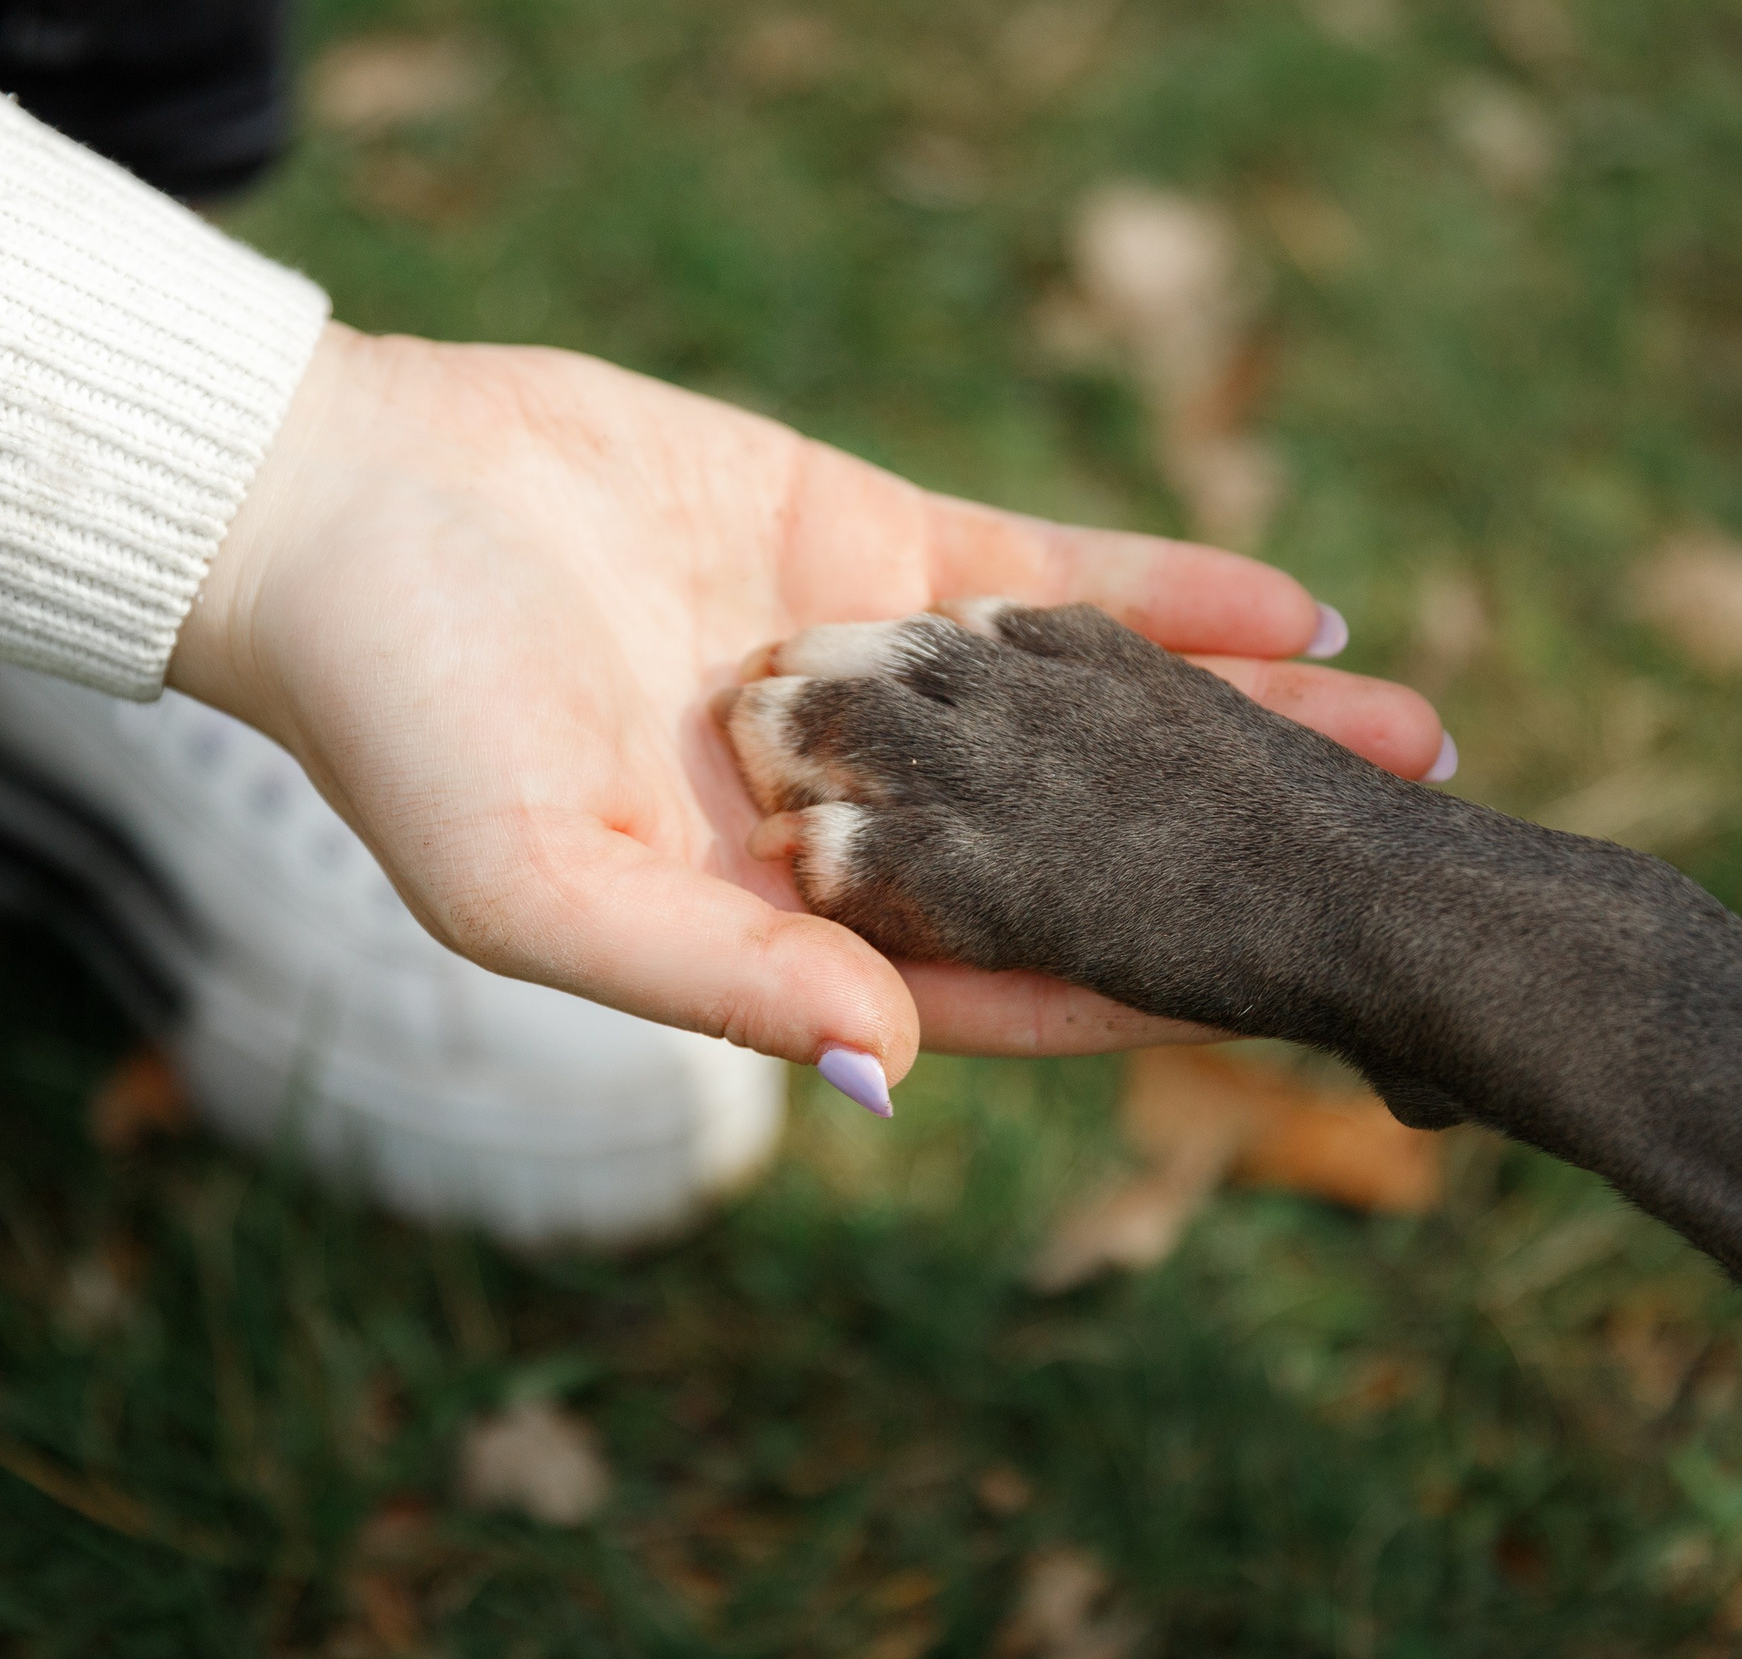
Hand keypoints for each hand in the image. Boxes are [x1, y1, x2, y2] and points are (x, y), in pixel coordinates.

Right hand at [168, 324, 1447, 1089]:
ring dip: (1234, 721)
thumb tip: (892, 1066)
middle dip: (1232, 852)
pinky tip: (1285, 605)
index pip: (994, 974)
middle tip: (1408, 858)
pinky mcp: (857, 542)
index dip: (1142, 987)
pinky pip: (1035, 575)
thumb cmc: (398, 721)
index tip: (1286, 998)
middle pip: (1075, 846)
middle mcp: (840, 810)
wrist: (334, 510)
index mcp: (772, 919)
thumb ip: (711, 980)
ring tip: (1405, 731)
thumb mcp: (533, 885)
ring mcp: (862, 671)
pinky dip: (1155, 590)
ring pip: (1083, 709)